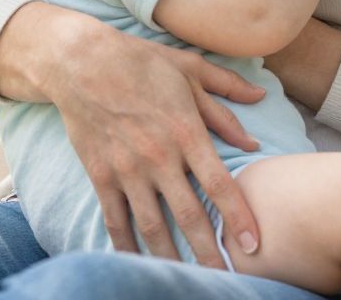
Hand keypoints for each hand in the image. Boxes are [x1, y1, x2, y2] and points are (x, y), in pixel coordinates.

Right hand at [41, 16, 268, 265]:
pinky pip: (115, 219)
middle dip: (209, 252)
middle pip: (189, 215)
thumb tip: (259, 107)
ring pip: (152, 226)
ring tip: (187, 280)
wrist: (81, 62)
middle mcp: (159, 156)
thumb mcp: (190, 69)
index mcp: (187, 131)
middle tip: (225, 278)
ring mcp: (128, 170)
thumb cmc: (142, 62)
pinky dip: (126, 246)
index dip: (238, 217)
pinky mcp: (101, 176)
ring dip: (171, 258)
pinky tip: (138, 264)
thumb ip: (226, 95)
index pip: (219, 184)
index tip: (252, 244)